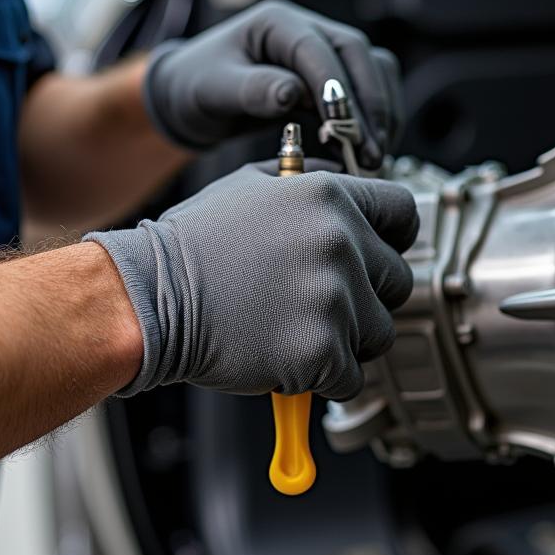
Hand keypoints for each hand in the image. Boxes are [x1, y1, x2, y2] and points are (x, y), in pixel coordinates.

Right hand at [86, 162, 418, 398]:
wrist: (150, 298)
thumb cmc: (196, 244)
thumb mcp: (252, 185)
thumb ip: (309, 179)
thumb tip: (346, 178)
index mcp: (330, 198)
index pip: (404, 213)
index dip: (392, 236)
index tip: (376, 254)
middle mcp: (341, 243)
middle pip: (398, 279)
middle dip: (367, 294)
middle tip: (317, 300)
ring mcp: (334, 299)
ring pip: (379, 332)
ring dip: (347, 338)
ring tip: (294, 326)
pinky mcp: (321, 352)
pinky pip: (351, 376)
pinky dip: (323, 376)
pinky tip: (283, 353)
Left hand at [143, 0, 402, 167]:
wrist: (192, 94)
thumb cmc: (197, 86)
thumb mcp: (214, 89)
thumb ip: (251, 89)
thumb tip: (292, 94)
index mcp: (276, 22)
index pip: (318, 49)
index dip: (337, 88)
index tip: (345, 130)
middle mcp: (307, 28)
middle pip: (357, 54)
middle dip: (369, 104)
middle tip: (371, 152)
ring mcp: (323, 50)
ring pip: (372, 69)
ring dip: (381, 112)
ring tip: (375, 157)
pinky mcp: (331, 76)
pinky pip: (367, 89)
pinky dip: (375, 118)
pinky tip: (369, 150)